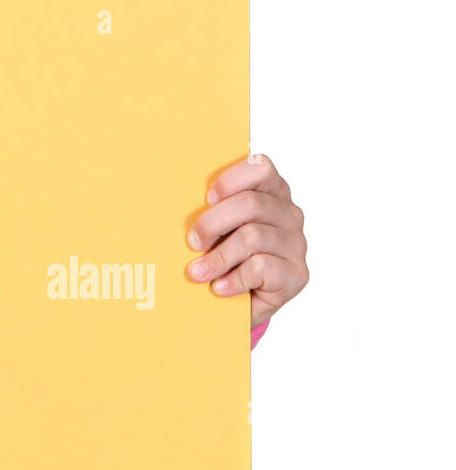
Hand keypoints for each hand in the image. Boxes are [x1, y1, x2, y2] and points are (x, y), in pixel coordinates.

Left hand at [185, 153, 307, 327]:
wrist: (243, 302)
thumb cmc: (226, 253)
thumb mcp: (218, 227)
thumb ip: (210, 208)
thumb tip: (172, 199)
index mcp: (271, 191)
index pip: (261, 167)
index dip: (230, 180)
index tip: (207, 199)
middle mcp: (289, 214)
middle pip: (250, 204)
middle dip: (212, 223)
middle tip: (193, 242)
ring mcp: (296, 243)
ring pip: (252, 237)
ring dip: (218, 257)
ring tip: (198, 273)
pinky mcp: (297, 274)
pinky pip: (261, 268)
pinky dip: (233, 279)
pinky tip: (220, 287)